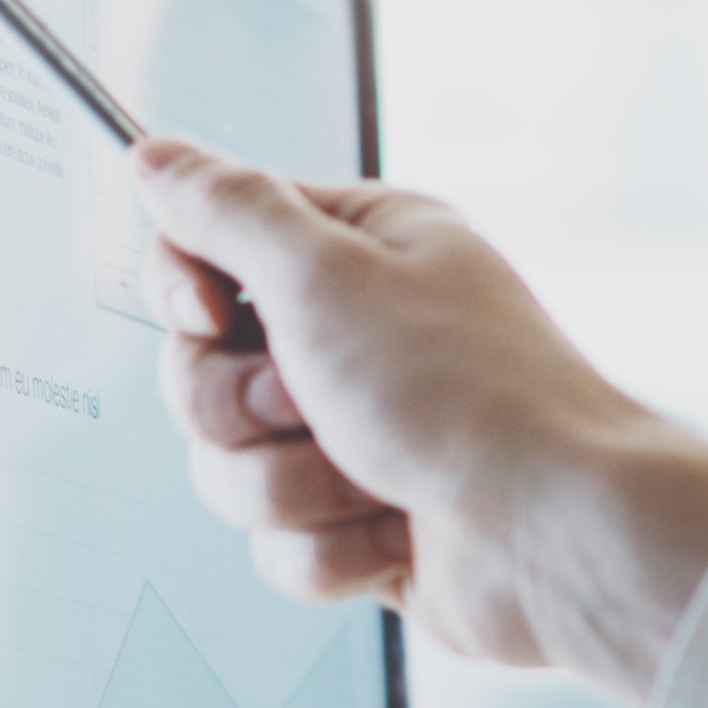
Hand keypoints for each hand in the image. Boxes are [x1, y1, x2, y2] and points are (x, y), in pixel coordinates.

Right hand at [137, 143, 707, 690]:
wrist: (555, 536)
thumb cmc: (459, 391)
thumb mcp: (325, 273)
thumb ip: (227, 211)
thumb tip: (152, 155)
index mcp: (360, 251)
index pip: (207, 249)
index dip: (185, 292)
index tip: (208, 315)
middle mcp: (358, 337)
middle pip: (200, 374)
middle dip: (239, 409)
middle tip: (309, 404)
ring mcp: (362, 438)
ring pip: (231, 471)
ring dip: (290, 487)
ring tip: (372, 480)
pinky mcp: (367, 528)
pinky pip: (282, 548)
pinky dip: (332, 552)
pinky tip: (398, 540)